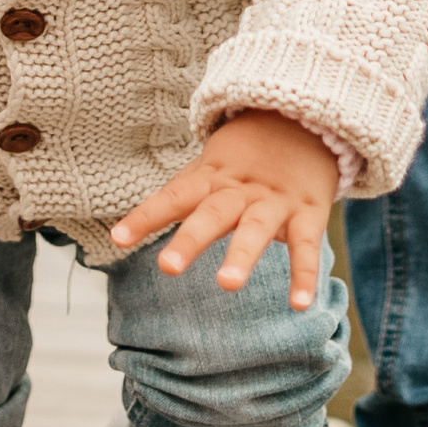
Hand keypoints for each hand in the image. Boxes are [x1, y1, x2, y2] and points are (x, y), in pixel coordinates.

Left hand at [111, 109, 338, 309]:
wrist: (305, 121)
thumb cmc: (247, 158)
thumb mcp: (212, 167)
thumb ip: (180, 195)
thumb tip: (129, 227)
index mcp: (213, 178)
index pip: (174, 196)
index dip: (146, 216)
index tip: (118, 238)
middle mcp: (240, 190)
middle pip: (212, 213)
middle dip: (190, 240)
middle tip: (167, 267)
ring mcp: (275, 201)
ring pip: (256, 228)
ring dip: (242, 255)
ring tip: (226, 284)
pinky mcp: (308, 213)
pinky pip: (307, 246)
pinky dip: (304, 275)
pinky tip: (300, 305)